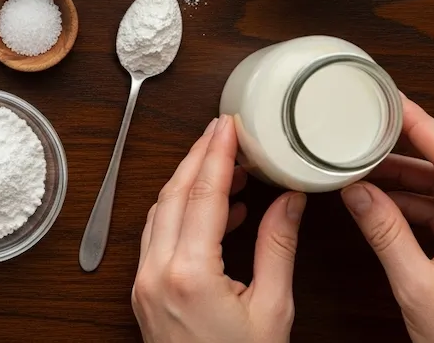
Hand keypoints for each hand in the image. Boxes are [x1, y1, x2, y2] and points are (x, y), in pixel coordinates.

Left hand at [133, 114, 307, 342]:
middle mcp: (157, 273)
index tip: (228, 125)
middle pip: (174, 194)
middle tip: (225, 133)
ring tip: (228, 168)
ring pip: (161, 212)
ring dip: (190, 183)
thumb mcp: (273, 308)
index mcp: (189, 273)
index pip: (202, 193)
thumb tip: (289, 199)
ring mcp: (144, 283)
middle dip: (199, 157)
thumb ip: (277, 246)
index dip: (217, 153)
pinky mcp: (144, 293)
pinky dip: (182, 213)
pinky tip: (217, 211)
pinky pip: (158, 236)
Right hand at [341, 97, 433, 342]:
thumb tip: (357, 191)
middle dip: (414, 144)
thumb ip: (384, 232)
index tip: (393, 101)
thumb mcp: (416, 286)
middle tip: (376, 127)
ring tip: (371, 169)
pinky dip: (424, 204)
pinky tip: (391, 204)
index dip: (421, 124)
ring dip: (415, 177)